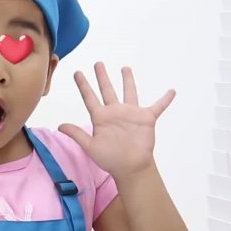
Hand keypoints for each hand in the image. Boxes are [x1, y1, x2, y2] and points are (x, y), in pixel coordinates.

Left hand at [58, 62, 173, 176]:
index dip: (83, 85)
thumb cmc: (110, 159)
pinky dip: (165, 99)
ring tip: (125, 67)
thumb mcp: (90, 146)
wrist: (130, 167)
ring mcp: (131, 114)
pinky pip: (158, 106)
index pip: (89, 97)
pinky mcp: (146, 119)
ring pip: (129, 92)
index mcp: (100, 117)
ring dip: (128, 80)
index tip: (77, 73)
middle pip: (107, 90)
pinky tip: (171, 91)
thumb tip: (59, 126)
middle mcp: (115, 112)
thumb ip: (76, 134)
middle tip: (98, 63)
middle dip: (102, 76)